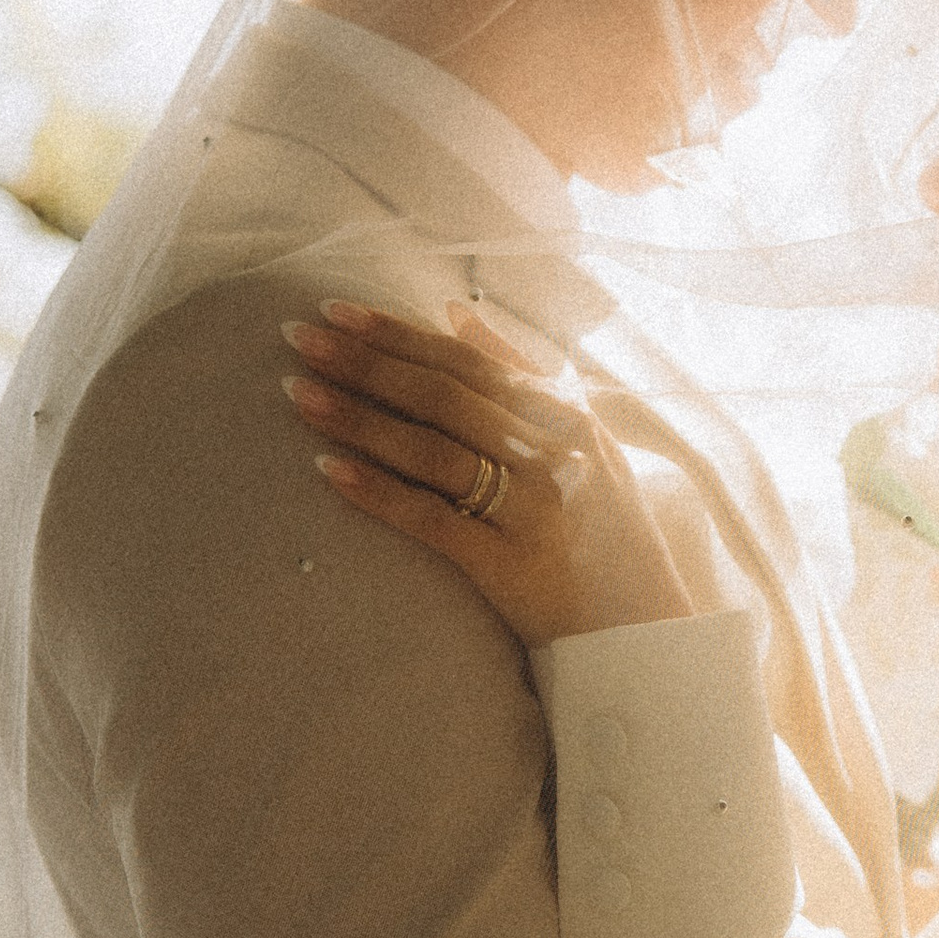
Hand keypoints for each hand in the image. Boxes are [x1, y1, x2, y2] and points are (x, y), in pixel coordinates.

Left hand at [281, 300, 693, 649]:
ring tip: (297, 394)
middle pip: (443, 396)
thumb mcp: (581, 435)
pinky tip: (329, 470)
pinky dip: (379, 492)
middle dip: (364, 363)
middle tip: (298, 338)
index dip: (398, 333)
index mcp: (564, 413)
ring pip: (433, 450)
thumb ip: (521, 371)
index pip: (468, 360)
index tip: (337, 311)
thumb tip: (455, 312)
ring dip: (359, 419)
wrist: (641, 626)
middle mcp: (553, 452)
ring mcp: (534, 507)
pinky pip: (433, 519)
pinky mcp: (511, 564)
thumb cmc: (603, 526)